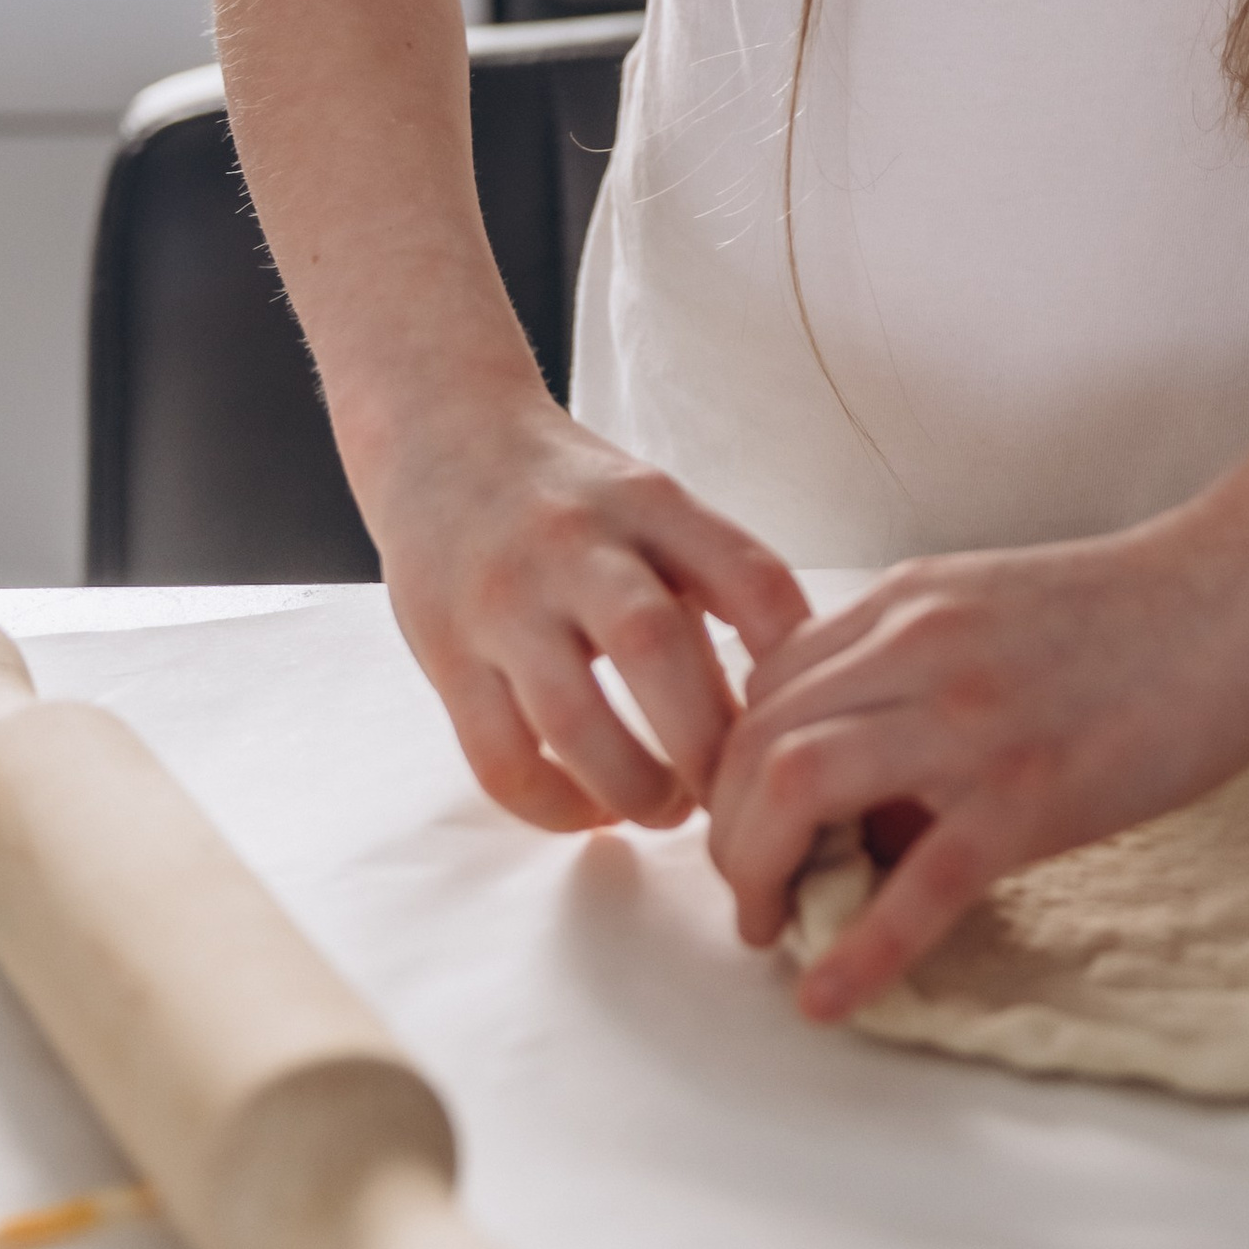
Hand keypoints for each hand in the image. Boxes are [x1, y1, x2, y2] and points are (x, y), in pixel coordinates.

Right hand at [365, 385, 807, 833]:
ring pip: (573, 720)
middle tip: (735, 794)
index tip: (807, 717)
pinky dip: (556, 807)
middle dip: (708, 746)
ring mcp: (503, 600)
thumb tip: (780, 705)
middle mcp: (574, 543)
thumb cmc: (574, 497)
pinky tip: (591, 810)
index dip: (793, 658)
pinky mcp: (445, 654)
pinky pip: (501, 759)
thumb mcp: (654, 507)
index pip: (748, 574)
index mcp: (651, 502)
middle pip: (655, 648)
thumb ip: (713, 585)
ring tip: (668, 810)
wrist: (441, 438)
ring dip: (635, 789)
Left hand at [706, 507, 1248, 1019]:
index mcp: (907, 603)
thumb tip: (851, 786)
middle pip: (756, 737)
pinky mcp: (1033, 793)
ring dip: (758, 870)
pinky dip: (859, 948)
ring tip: (773, 925)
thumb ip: (908, 666)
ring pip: (797, 784)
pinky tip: (827, 996)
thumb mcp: (987, 605)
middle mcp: (918, 647)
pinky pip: (920, 881)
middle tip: (752, 892)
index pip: (764, 684)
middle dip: (726, 829)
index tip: (748, 823)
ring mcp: (971, 721)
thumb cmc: (1130, 612)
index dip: (732, 765)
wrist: (1242, 591)